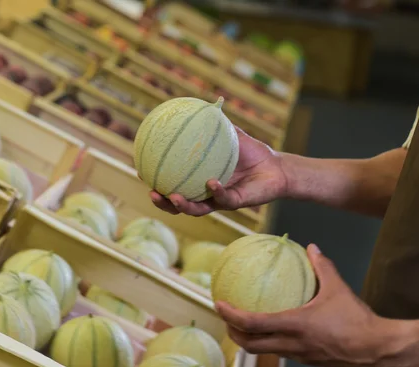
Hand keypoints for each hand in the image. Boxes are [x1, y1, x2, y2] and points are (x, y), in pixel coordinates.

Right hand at [150, 126, 286, 215]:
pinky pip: (224, 199)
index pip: (174, 183)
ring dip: (183, 205)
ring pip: (197, 209)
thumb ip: (216, 124)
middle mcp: (207, 194)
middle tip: (152, 192)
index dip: (157, 181)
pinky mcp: (237, 203)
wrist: (277, 167)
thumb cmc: (253, 152)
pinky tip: (211, 182)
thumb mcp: (232, 135)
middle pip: (179, 204)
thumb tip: (199, 106)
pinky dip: (216, 192)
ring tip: (172, 197)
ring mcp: (221, 200)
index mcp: (200, 180)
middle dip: (163, 202)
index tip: (142, 172)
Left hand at [216, 245, 418, 366]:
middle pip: (250, 345)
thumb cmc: (356, 319)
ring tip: (244, 324)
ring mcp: (298, 355)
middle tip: (226, 317)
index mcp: (295, 325)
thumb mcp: (339, 288)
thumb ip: (323, 266)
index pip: (253, 324)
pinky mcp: (307, 360)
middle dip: (233, 333)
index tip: (219, 304)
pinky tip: (275, 329)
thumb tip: (311, 247)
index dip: (232, 315)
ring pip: (264, 351)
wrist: (376, 349)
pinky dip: (269, 341)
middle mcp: (292, 344)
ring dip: (249, 340)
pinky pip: (281, 351)